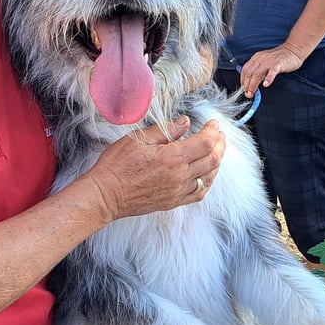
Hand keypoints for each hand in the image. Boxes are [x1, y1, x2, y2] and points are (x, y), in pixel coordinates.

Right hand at [86, 116, 224, 220]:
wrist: (105, 196)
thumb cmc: (116, 166)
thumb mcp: (138, 139)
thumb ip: (165, 130)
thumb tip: (185, 122)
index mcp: (171, 158)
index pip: (205, 143)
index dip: (213, 131)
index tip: (213, 124)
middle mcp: (179, 176)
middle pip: (212, 159)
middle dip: (220, 144)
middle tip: (219, 135)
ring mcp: (178, 192)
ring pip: (209, 177)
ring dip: (217, 162)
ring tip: (217, 150)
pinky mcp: (173, 202)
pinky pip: (199, 193)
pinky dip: (208, 181)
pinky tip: (207, 174)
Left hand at [240, 44, 303, 97]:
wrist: (293, 50)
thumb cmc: (279, 58)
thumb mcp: (265, 63)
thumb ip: (259, 72)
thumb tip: (252, 84)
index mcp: (256, 58)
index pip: (245, 70)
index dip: (243, 80)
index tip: (244, 89)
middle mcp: (261, 59)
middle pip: (249, 73)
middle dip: (247, 85)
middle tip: (248, 94)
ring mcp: (269, 61)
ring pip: (257, 74)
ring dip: (253, 85)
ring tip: (253, 92)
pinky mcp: (278, 64)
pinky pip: (272, 72)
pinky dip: (268, 79)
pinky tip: (266, 85)